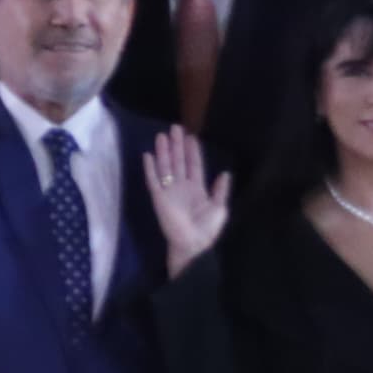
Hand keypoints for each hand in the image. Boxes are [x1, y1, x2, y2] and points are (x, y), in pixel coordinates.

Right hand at [145, 126, 233, 276]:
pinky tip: (147, 155)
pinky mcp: (158, 198)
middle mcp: (182, 186)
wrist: (193, 244)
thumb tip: (225, 173)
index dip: (193, 151)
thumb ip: (220, 190)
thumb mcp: (219, 208)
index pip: (194, 165)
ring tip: (161, 136)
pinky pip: (153, 180)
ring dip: (163, 151)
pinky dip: (150, 168)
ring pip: (166, 167)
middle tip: (174, 128)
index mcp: (197, 188)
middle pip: (178, 161)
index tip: (191, 136)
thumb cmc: (207, 229)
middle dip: (176, 145)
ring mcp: (169, 191)